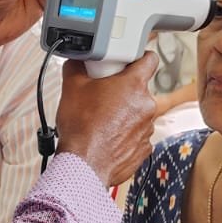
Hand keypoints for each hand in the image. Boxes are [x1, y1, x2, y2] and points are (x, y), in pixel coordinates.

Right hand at [55, 54, 158, 186]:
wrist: (84, 165)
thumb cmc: (81, 128)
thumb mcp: (71, 87)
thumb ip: (76, 67)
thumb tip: (76, 61)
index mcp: (133, 85)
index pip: (150, 60)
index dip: (140, 57)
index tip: (132, 61)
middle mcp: (146, 105)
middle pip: (139, 89)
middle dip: (123, 90)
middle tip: (103, 95)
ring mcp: (147, 128)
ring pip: (138, 112)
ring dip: (124, 113)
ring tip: (102, 119)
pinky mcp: (144, 148)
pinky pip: (136, 134)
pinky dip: (125, 133)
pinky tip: (108, 136)